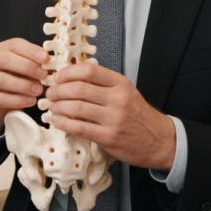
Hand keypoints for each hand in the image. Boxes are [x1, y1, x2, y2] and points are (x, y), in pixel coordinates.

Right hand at [0, 38, 48, 135]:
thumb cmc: (17, 80)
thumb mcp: (27, 69)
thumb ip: (39, 66)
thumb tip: (56, 66)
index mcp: (2, 50)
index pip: (14, 44)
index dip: (30, 50)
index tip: (45, 57)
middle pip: (4, 59)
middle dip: (26, 66)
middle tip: (43, 75)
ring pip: (1, 79)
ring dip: (23, 85)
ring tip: (38, 91)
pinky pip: (1, 98)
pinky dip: (18, 100)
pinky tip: (31, 101)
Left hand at [45, 63, 175, 169]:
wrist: (160, 141)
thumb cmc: (138, 116)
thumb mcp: (125, 92)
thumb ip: (102, 84)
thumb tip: (71, 78)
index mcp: (120, 83)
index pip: (88, 70)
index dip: (67, 72)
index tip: (57, 77)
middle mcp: (118, 99)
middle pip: (78, 88)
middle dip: (58, 90)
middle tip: (51, 93)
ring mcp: (114, 119)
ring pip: (76, 108)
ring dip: (58, 107)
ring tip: (52, 107)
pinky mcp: (109, 137)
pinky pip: (79, 128)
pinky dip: (63, 123)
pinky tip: (57, 120)